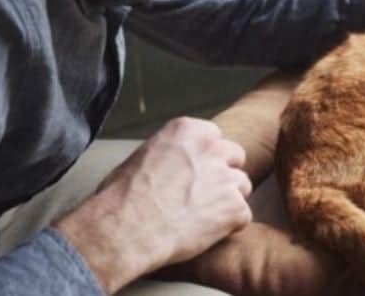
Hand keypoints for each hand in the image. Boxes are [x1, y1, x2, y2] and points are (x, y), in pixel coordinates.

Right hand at [55, 117, 251, 293]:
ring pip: (242, 186)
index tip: (196, 172)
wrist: (126, 228)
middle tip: (204, 195)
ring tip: (201, 217)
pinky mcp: (234, 207)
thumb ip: (167, 154)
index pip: (214, 136)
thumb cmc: (121, 197)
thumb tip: (168, 165)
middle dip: (223, 174)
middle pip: (235, 156)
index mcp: (186, 130)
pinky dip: (228, 227)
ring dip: (227, 201)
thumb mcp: (141, 157)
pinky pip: (243, 216)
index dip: (206, 157)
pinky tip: (205, 233)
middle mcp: (210, 148)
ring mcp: (225, 177)